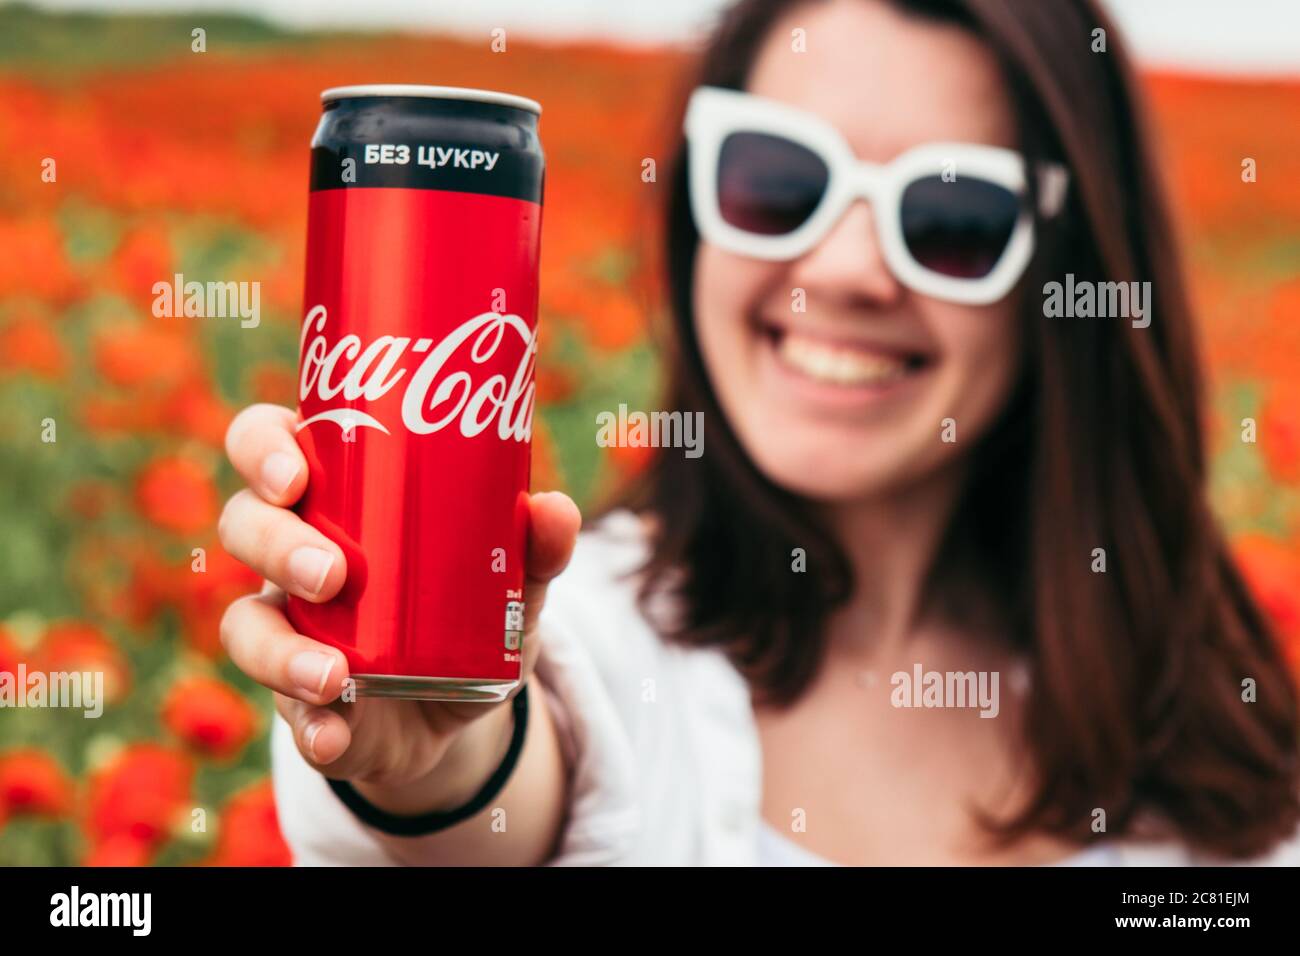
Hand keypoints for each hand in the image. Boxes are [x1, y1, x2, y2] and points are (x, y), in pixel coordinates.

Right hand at [218, 403, 580, 809]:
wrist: (459, 708)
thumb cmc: (469, 610)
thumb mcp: (509, 578)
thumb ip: (535, 547)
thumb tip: (554, 508)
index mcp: (333, 499)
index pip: (266, 445)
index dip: (263, 448)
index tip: (295, 472)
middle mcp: (292, 556)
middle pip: (244, 525)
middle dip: (276, 544)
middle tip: (333, 573)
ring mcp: (289, 631)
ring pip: (246, 626)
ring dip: (280, 650)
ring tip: (333, 674)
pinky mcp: (301, 703)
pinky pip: (287, 715)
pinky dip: (310, 728)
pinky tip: (334, 735)